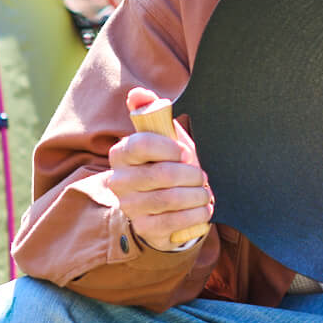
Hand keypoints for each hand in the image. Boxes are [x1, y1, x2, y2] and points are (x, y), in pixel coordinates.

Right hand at [106, 87, 213, 251]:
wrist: (164, 204)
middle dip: (190, 174)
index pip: (141, 144)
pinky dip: (195, 214)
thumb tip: (138, 93)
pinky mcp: (144, 228)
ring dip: (196, 195)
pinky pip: (173, 222)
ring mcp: (129, 207)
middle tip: (201, 176)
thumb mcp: (162, 136)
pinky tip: (204, 208)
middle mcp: (118, 181)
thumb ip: (150, 111)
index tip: (184, 152)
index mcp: (121, 153)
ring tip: (204, 192)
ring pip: (169, 199)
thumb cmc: (166, 162)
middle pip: (161, 174)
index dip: (169, 147)